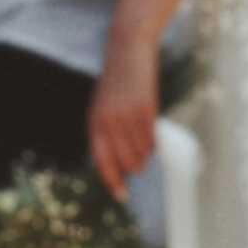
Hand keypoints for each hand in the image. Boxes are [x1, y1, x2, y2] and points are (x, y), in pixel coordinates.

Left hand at [88, 41, 160, 196]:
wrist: (127, 50)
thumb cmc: (116, 82)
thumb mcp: (103, 107)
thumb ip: (106, 132)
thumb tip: (118, 162)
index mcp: (94, 123)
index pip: (102, 162)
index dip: (112, 182)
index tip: (121, 196)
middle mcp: (109, 123)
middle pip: (127, 162)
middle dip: (135, 166)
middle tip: (139, 161)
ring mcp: (128, 117)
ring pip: (142, 153)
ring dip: (145, 152)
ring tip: (142, 137)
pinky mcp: (147, 109)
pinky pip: (153, 139)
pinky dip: (154, 140)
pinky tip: (149, 129)